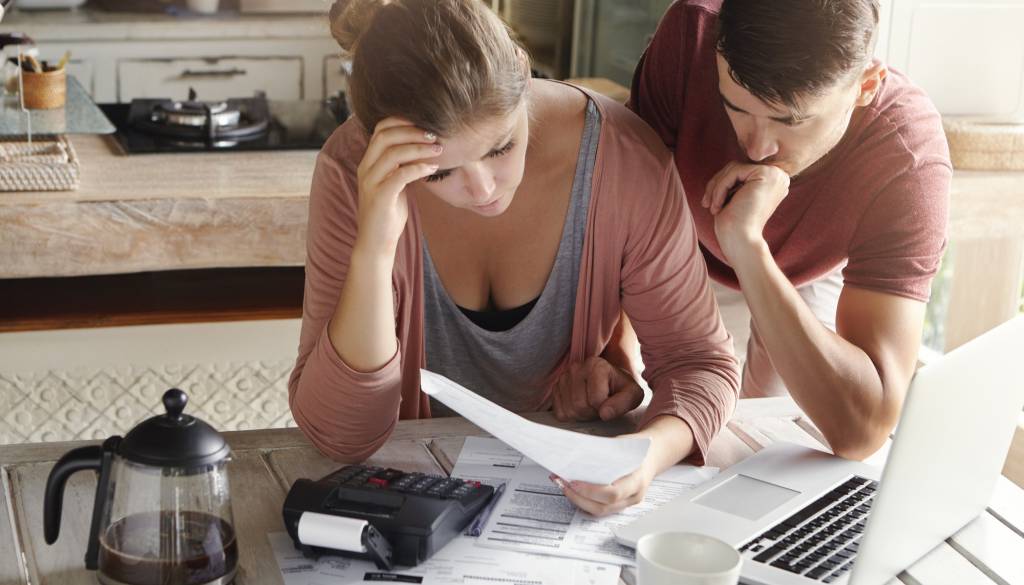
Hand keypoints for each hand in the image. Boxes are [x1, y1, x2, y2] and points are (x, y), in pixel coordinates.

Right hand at [354, 117, 443, 257]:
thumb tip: (422, 148)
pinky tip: (433, 168)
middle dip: (412, 131)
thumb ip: (401, 165)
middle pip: (385, 135)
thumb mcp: (395, 183)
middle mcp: (365, 168)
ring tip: (439, 150)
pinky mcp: (379, 197)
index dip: (402, 121)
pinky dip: (419, 168)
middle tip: (435, 136)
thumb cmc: (389, 213)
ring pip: (393, 153)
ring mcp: (370, 182)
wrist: (376, 243)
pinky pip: (400, 175)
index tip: (426, 124)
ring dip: (419, 148)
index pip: (380, 129)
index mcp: (368, 162)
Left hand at [550, 456, 655, 516]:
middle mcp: (634, 496)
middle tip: (563, 484)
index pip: (612, 493)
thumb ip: (604, 454)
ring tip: (563, 486)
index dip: (590, 491)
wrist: (652, 455)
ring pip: (599, 511)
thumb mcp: (622, 445)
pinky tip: (573, 490)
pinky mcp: (620, 505)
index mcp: (637, 480)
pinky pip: (600, 507)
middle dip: (579, 498)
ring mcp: (627, 503)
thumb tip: (576, 459)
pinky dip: (585, 501)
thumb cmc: (636, 448)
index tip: (573, 482)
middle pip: (603, 507)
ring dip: (578, 501)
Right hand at [552, 357, 644, 421]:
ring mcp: (563, 377)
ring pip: (569, 410)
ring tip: (590, 405)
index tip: (610, 402)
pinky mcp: (555, 389)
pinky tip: (580, 406)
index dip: (605, 408)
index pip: (596, 400)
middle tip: (600, 406)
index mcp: (596, 365)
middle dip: (592, 412)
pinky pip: (559, 413)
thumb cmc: (620, 388)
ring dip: (582, 415)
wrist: (607, 383)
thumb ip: (624, 403)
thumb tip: (605, 414)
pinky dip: (570, 415)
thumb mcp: (633, 394)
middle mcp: (576, 367)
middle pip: (580, 406)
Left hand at [702, 162, 789, 262]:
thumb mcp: (733, 196)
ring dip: (716, 187)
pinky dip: (720, 188)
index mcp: (772, 182)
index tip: (709, 201)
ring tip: (712, 206)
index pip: (740, 171)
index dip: (721, 183)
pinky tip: (717, 206)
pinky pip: (733, 172)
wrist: (742, 242)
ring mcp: (775, 174)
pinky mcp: (766, 174)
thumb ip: (734, 180)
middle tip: (706, 203)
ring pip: (733, 168)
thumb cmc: (734, 224)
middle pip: (736, 167)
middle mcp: (778, 176)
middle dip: (716, 183)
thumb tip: (727, 167)